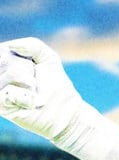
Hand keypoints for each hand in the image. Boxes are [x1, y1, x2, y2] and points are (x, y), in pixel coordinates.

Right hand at [0, 38, 100, 152]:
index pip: (2, 50)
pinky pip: (7, 93)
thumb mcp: (49, 58)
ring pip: (7, 75)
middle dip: (25, 68)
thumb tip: (10, 46)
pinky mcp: (3, 107)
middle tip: (34, 82)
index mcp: (3, 63)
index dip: (18, 56)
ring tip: (34, 91)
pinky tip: (31, 102)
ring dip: (28, 82)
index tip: (32, 66)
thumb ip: (32, 45)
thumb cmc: (56, 84)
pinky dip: (24, 96)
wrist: (67, 111)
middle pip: (5, 60)